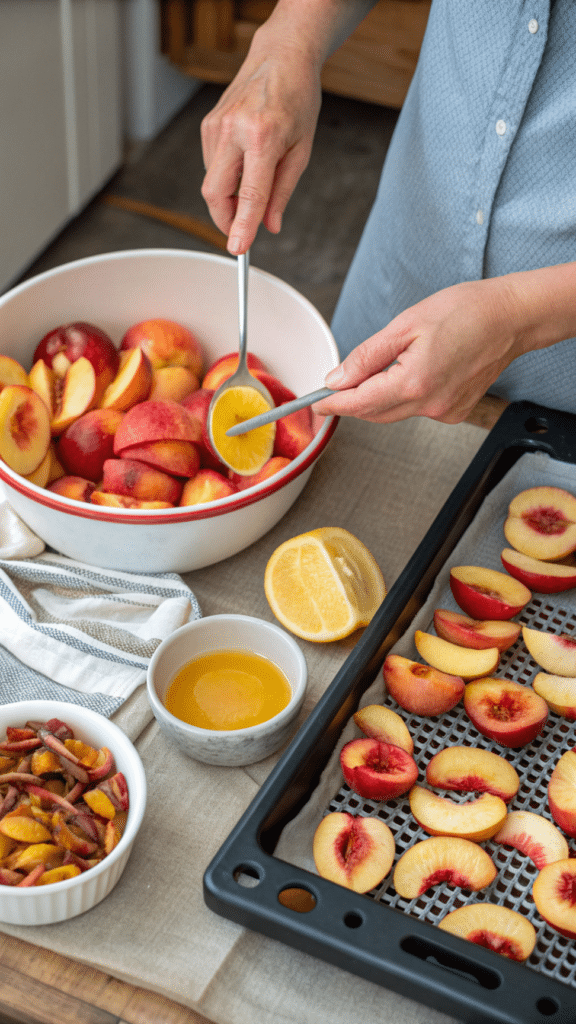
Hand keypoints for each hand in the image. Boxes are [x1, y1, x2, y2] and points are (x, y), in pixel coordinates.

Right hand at [200, 34, 321, 253]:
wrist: (280, 56)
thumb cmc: (297, 100)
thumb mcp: (302, 150)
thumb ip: (283, 192)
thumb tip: (270, 226)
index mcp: (263, 136)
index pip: (249, 194)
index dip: (242, 226)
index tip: (238, 249)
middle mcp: (233, 130)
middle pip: (215, 193)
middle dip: (226, 219)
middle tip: (243, 230)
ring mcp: (215, 127)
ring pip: (212, 182)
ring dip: (229, 196)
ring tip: (255, 179)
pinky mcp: (207, 126)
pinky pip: (212, 166)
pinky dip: (226, 177)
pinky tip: (245, 161)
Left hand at [315, 277, 526, 423]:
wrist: (511, 318)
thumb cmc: (466, 311)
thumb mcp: (405, 325)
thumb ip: (367, 356)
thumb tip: (337, 379)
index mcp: (415, 382)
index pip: (360, 403)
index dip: (334, 403)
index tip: (316, 402)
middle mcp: (430, 404)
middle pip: (375, 414)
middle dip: (351, 403)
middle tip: (334, 387)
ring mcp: (445, 411)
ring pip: (394, 413)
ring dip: (377, 398)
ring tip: (376, 370)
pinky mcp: (455, 411)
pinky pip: (416, 409)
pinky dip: (403, 397)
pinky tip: (410, 373)